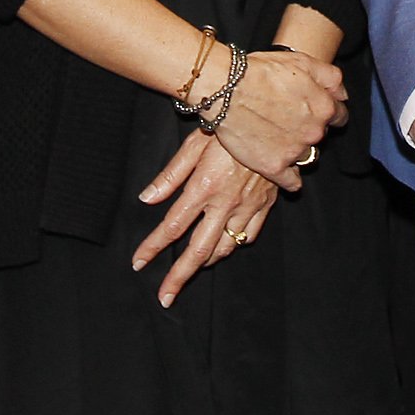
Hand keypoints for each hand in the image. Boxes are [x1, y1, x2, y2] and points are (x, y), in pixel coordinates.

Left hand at [133, 129, 278, 306]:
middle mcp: (225, 203)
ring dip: (207, 261)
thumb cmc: (229, 125)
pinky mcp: (266, 203)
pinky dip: (236, 243)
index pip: (172, 226)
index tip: (138, 263)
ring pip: (226, 246)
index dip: (152, 247)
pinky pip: (250, 233)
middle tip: (165, 296)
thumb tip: (146, 199)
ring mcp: (248, 206)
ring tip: (195, 266)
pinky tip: (226, 243)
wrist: (276, 118)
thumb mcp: (194, 144)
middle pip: (198, 249)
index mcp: (203, 188)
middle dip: (180, 276)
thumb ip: (170, 176)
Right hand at [210, 46, 346, 190]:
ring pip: (306, 156)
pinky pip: (291, 181)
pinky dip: (289, 177)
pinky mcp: (274, 167)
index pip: (339, 116)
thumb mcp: (302, 61)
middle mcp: (314, 132)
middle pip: (320, 135)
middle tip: (289, 118)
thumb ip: (330, 78)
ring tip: (278, 138)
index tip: (315, 111)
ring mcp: (295, 151)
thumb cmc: (261, 71)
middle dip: (309, 128)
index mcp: (324, 107)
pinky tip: (282, 168)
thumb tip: (342, 96)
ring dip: (297, 149)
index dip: (327, 112)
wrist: (227, 89)